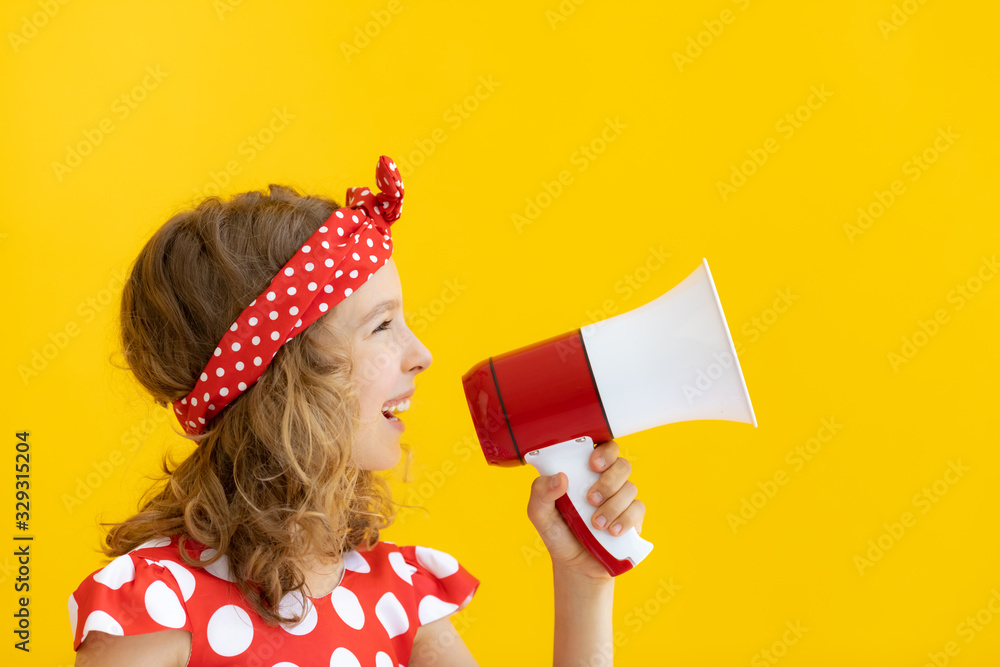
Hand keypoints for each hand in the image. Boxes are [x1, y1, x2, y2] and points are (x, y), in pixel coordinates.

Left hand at [526, 439, 644, 580]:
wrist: (575, 566)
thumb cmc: (558, 532)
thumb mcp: (539, 513)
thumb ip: (541, 492)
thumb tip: (560, 477)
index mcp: (585, 472)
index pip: (602, 448)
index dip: (603, 451)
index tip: (592, 464)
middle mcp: (606, 482)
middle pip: (622, 465)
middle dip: (608, 481)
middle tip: (590, 499)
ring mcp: (622, 499)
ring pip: (630, 488)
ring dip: (613, 505)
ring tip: (596, 524)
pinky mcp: (633, 518)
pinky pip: (638, 509)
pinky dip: (625, 520)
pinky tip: (611, 532)